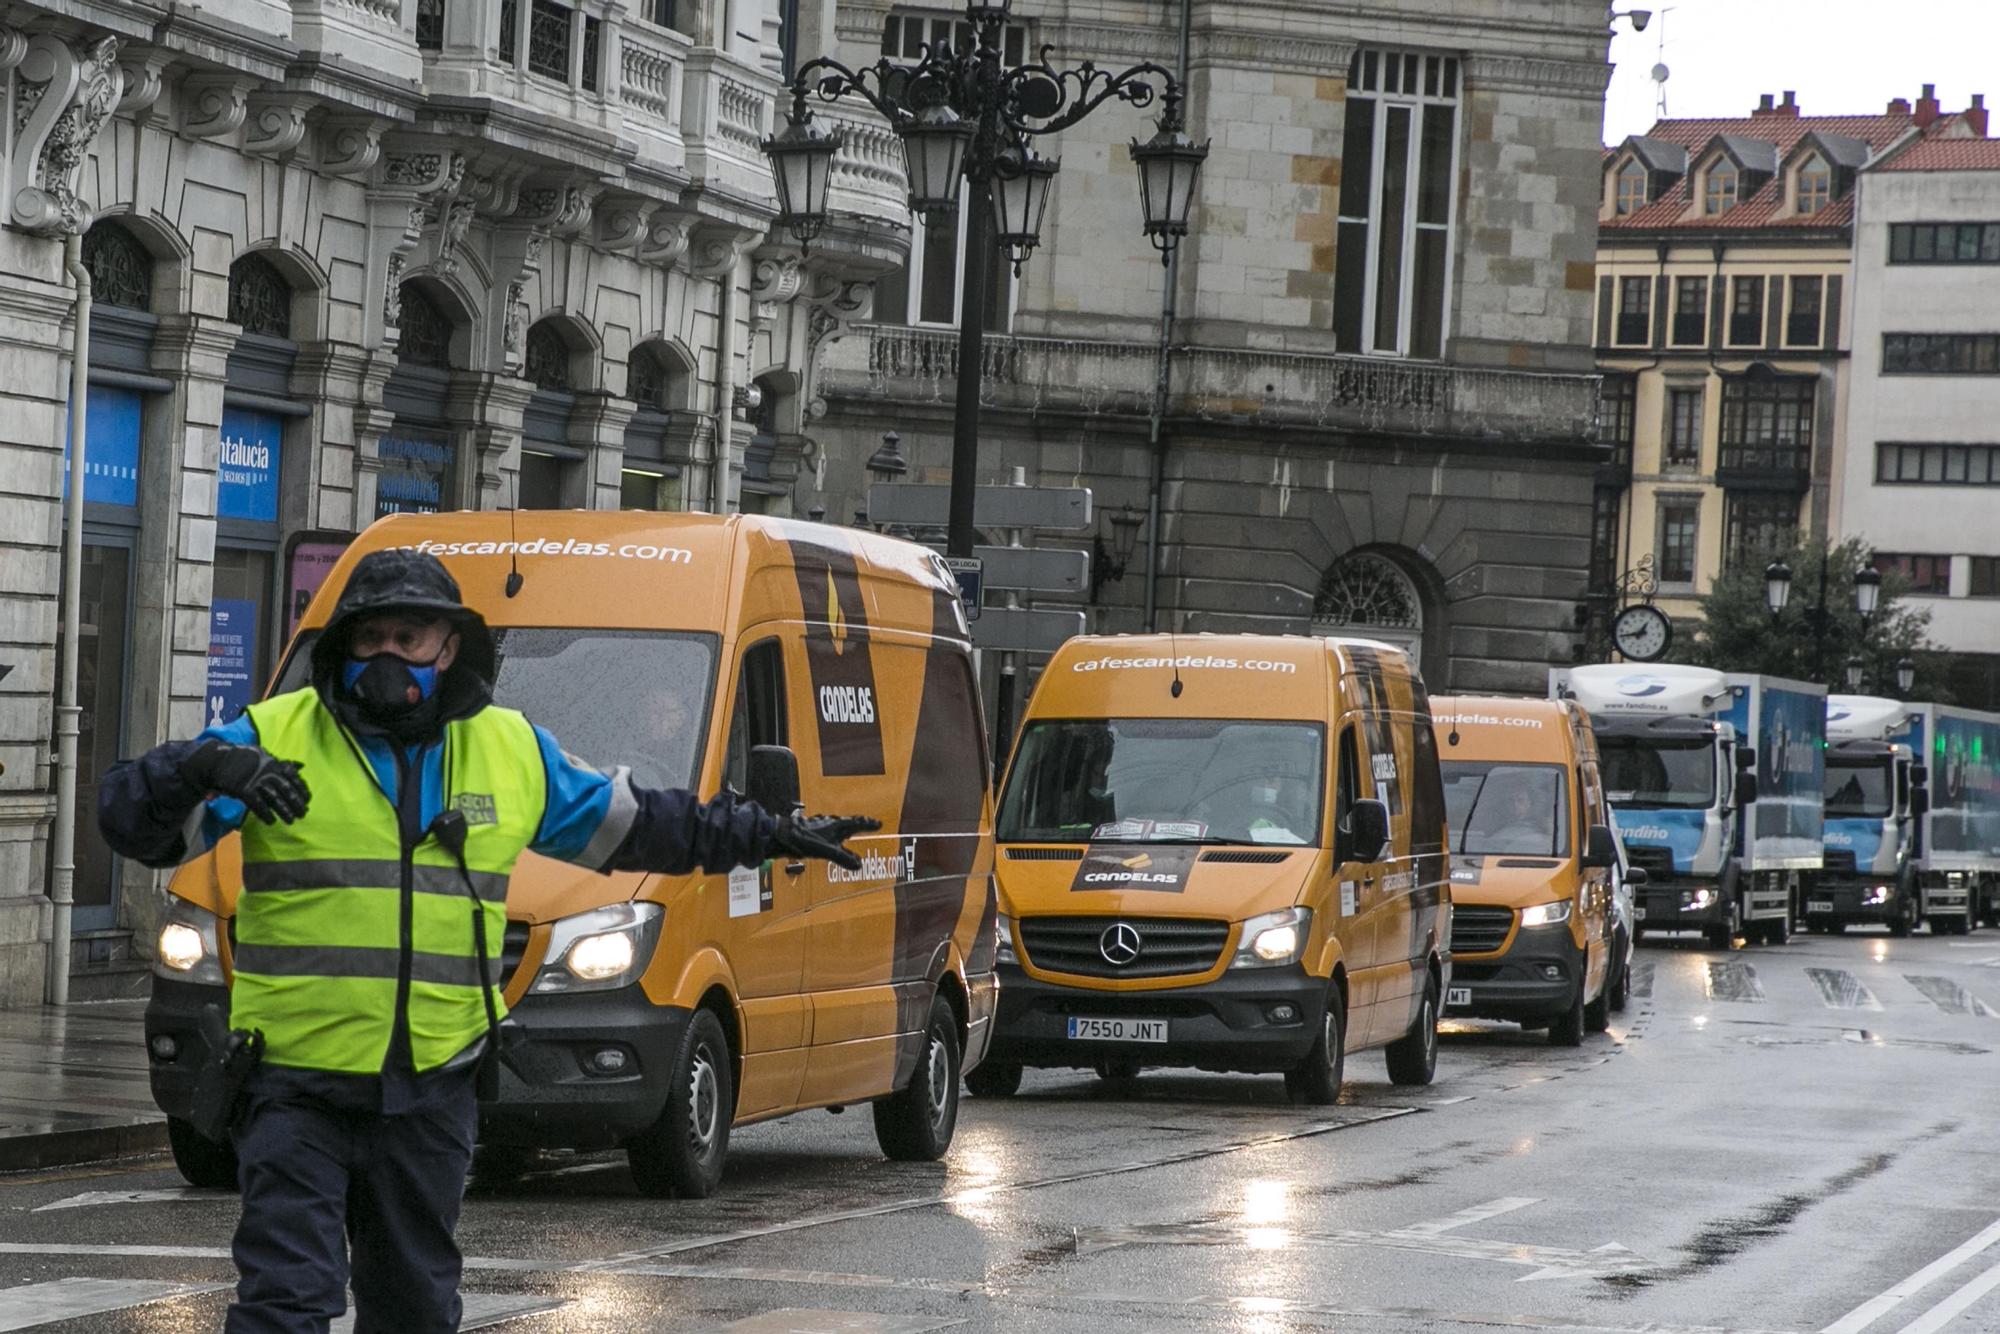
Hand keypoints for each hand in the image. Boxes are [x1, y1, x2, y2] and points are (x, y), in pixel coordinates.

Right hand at [183, 739, 310, 823]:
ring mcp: (255, 780)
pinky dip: (265, 814)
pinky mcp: (243, 790)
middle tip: (303, 814)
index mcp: (273, 762)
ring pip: (275, 798)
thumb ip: (281, 762)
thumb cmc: (242, 760)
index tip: (308, 800)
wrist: (216, 761)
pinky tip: (271, 821)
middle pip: (286, 789)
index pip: (293, 777)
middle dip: (296, 803)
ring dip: (284, 811)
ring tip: (291, 820)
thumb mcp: (263, 755)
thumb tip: (301, 766)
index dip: (302, 789)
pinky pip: (258, 804)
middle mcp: (267, 770)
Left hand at [771, 812, 880, 872]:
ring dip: (844, 829)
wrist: (779, 835)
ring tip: (849, 833)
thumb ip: (842, 858)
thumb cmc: (803, 840)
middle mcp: (828, 823)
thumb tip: (859, 865)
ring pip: (836, 826)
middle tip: (867, 824)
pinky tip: (827, 840)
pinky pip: (826, 831)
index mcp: (835, 825)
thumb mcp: (826, 851)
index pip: (856, 823)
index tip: (878, 823)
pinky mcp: (809, 831)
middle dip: (858, 824)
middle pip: (847, 822)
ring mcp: (818, 826)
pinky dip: (832, 835)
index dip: (868, 824)